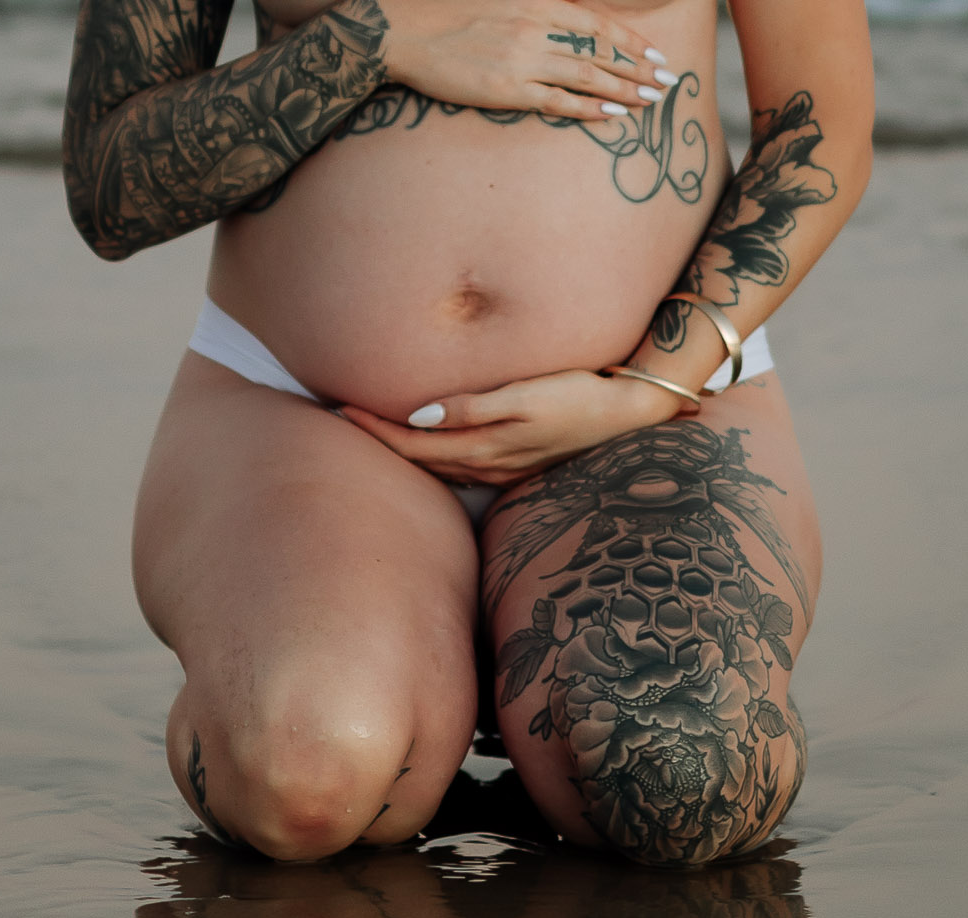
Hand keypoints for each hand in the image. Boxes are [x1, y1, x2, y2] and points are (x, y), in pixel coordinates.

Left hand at [340, 365, 689, 485]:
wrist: (629, 419)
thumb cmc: (579, 397)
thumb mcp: (527, 396)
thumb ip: (471, 407)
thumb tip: (418, 417)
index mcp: (482, 448)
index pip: (411, 443)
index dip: (373, 429)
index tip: (339, 409)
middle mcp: (485, 466)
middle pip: (416, 459)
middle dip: (377, 442)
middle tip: (338, 420)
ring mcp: (499, 471)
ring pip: (435, 467)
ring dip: (402, 452)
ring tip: (370, 433)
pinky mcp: (512, 467)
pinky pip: (456, 467)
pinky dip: (430, 456)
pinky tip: (421, 447)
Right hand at [377, 0, 679, 122]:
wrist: (404, 30)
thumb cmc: (446, 15)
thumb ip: (532, 12)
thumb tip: (559, 27)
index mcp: (536, 1)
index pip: (595, 23)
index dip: (628, 40)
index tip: (652, 54)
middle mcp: (536, 26)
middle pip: (599, 50)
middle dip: (637, 67)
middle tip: (666, 83)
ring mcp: (523, 59)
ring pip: (587, 75)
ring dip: (623, 89)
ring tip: (650, 101)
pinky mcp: (508, 89)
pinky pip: (559, 101)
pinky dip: (589, 108)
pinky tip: (612, 115)